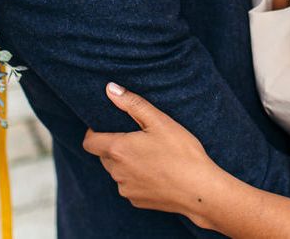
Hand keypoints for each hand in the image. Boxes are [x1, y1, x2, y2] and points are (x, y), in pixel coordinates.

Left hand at [83, 83, 219, 220]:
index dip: (94, 132)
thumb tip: (110, 89)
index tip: (110, 125)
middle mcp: (117, 172)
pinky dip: (137, 177)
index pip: (89, 142)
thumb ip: (132, 103)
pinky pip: (129, 185)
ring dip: (126, 162)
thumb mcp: (159, 121)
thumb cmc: (181, 152)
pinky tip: (158, 171)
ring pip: (117, 171)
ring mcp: (126, 189)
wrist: (200, 190)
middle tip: (139, 136)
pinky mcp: (137, 201)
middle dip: (115, 145)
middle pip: (104, 155)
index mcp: (118, 150)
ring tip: (152, 154)